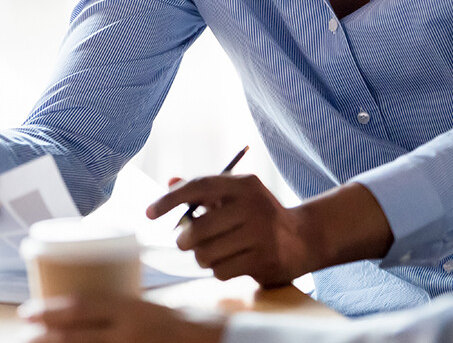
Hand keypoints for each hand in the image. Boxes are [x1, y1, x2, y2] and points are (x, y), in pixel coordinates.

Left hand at [19, 294, 224, 342]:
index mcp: (132, 310)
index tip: (27, 311)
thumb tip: (90, 314)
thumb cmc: (185, 323)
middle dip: (44, 339)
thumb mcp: (152, 308)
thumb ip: (124, 313)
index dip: (51, 310)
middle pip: (75, 338)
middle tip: (22, 336)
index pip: (83, 308)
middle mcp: (127, 334)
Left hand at [147, 173, 312, 286]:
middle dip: (185, 240)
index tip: (149, 212)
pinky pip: (221, 271)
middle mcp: (253, 205)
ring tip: (215, 251)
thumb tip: (169, 181)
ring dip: (203, 257)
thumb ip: (204, 190)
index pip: (199, 186)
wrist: (303, 237)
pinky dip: (219, 270)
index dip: (170, 199)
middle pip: (198, 228)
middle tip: (188, 241)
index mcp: (243, 184)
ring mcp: (260, 233)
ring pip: (206, 254)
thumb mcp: (236, 195)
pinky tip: (232, 261)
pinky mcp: (264, 259)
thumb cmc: (259, 214)